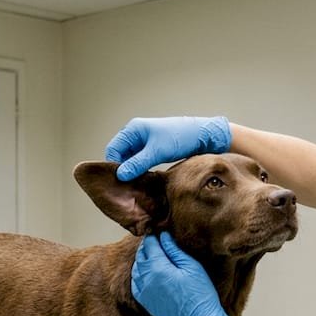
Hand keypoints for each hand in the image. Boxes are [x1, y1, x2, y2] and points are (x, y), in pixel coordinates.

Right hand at [105, 116, 231, 180]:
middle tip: (127, 186)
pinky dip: (141, 171)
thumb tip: (121, 175)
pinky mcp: (153, 150)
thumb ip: (138, 163)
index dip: (114, 165)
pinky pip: (140, 162)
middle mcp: (136, 135)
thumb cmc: (180, 137)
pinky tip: (145, 181)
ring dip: (132, 171)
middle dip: (122, 170)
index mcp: (133, 129)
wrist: (203, 135)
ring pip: (131, 160)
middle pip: (120, 155)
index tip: (119, 181)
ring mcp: (145, 143)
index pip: (113, 149)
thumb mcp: (157, 152)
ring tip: (136, 185)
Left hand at [131, 233, 242, 315]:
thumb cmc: (200, 293)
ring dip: (142, 260)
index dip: (153, 237)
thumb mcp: (191, 267)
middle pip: (141, 256)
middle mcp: (146, 279)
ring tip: (151, 255)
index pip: (149, 245)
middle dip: (146, 247)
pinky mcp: (147, 303)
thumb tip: (163, 237)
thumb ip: (174, 250)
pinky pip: (135, 285)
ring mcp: (144, 293)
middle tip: (155, 241)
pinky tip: (145, 274)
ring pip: (136, 270)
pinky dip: (138, 276)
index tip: (157, 232)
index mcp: (157, 267)